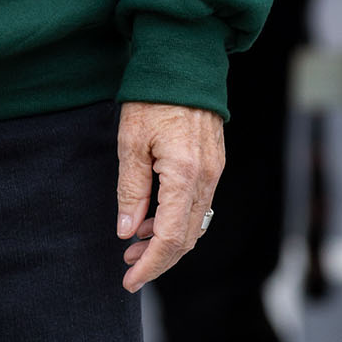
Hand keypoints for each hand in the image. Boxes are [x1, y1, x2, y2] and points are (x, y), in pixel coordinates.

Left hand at [116, 101, 224, 292]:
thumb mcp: (130, 141)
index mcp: (186, 174)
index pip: (172, 238)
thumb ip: (130, 190)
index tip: (129, 280)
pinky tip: (151, 219)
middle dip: (157, 259)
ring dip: (166, 240)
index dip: (151, 264)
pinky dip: (176, 220)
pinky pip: (197, 205)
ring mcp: (214, 171)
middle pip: (187, 238)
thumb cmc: (153, 96)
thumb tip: (127, 231)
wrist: (184, 60)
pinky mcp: (213, 164)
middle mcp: (207, 178)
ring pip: (194, 224)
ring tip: (132, 245)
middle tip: (127, 268)